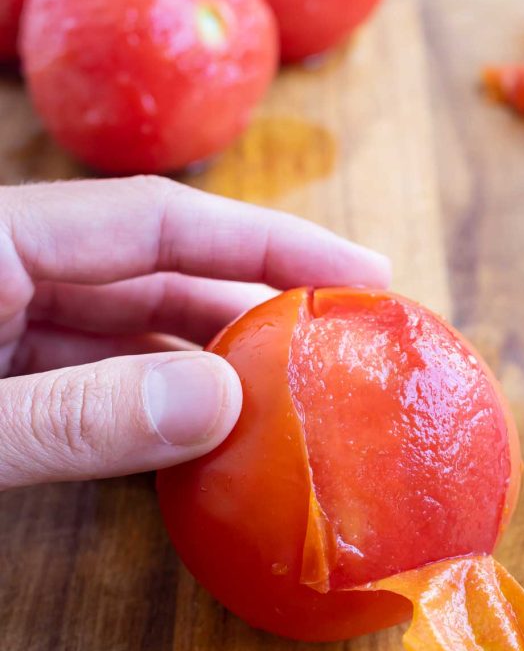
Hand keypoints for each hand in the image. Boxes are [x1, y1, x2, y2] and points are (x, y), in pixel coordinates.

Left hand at [0, 175, 389, 488]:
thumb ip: (76, 414)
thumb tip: (220, 401)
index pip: (159, 218)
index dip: (268, 241)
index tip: (361, 271)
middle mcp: (7, 264)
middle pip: (154, 269)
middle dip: (251, 301)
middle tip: (339, 342)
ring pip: (125, 326)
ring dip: (206, 361)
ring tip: (288, 396)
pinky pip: (89, 372)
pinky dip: (149, 400)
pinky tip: (202, 432)